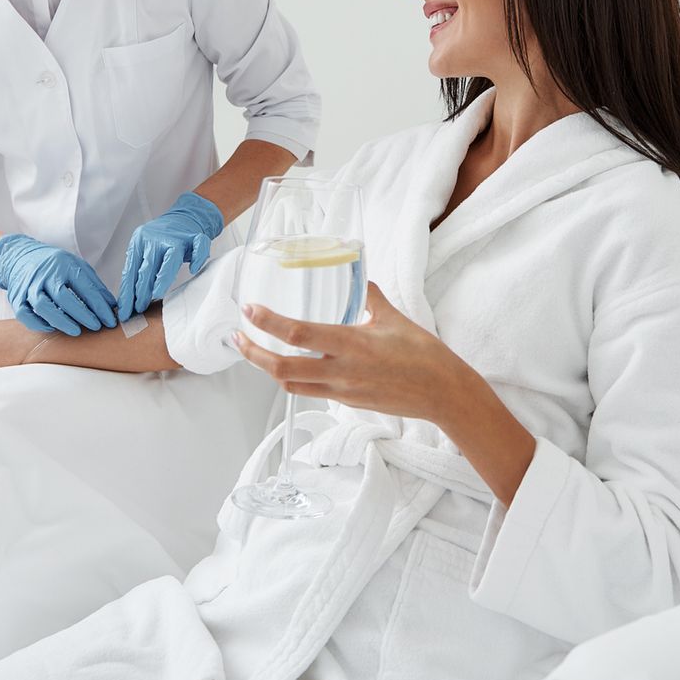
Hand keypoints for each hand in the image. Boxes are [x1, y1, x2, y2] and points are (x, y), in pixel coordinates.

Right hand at [0, 234, 118, 333]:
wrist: (20, 256)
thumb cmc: (54, 265)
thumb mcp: (77, 267)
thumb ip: (94, 286)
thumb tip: (112, 306)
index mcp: (64, 265)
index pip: (84, 287)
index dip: (99, 306)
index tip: (110, 320)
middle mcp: (45, 274)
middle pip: (63, 296)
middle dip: (82, 314)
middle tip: (96, 327)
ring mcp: (29, 286)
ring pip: (42, 306)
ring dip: (60, 321)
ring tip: (76, 331)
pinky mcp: (16, 297)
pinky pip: (24, 314)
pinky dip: (38, 324)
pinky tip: (52, 328)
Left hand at [117, 192, 224, 320]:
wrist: (185, 217)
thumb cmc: (163, 241)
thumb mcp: (145, 251)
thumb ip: (138, 270)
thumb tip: (129, 302)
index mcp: (140, 240)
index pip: (131, 271)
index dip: (128, 293)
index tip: (125, 310)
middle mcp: (156, 237)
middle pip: (148, 266)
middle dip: (142, 291)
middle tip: (139, 308)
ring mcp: (177, 236)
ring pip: (171, 258)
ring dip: (163, 278)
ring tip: (156, 295)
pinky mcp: (196, 236)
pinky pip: (199, 246)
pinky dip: (197, 258)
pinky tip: (192, 269)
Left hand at [233, 282, 474, 420]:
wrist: (442, 393)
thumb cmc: (423, 354)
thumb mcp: (394, 317)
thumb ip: (370, 296)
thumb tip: (357, 276)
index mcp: (351, 345)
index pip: (298, 334)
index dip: (268, 323)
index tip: (250, 310)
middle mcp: (341, 372)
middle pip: (282, 369)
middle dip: (253, 354)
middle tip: (237, 337)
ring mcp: (342, 391)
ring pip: (292, 384)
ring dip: (268, 369)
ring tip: (255, 352)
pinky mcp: (347, 402)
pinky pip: (311, 391)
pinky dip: (294, 378)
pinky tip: (291, 364)